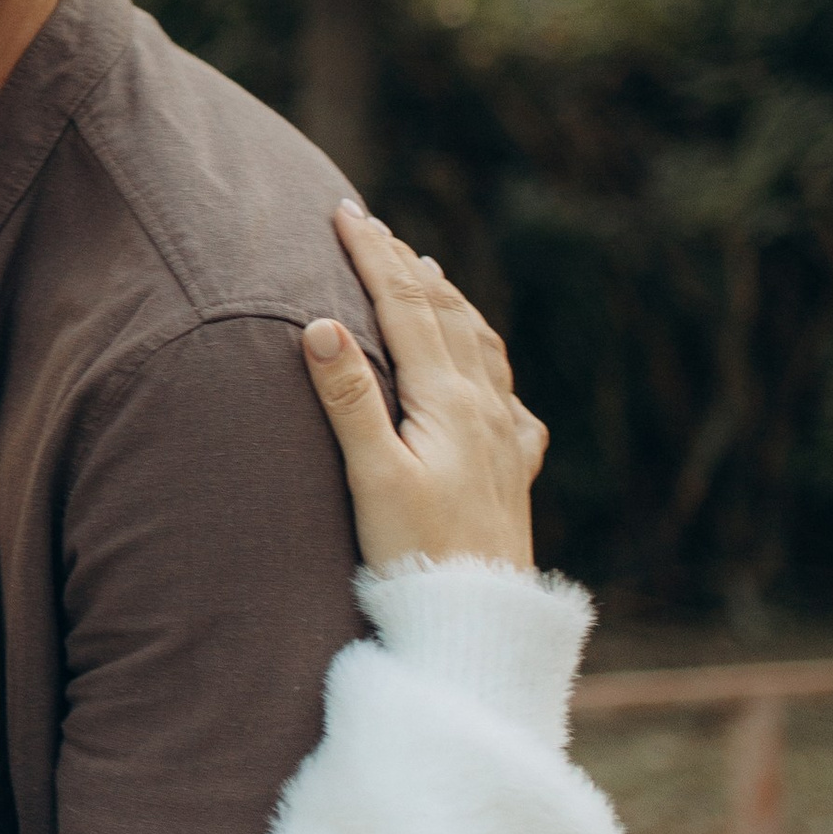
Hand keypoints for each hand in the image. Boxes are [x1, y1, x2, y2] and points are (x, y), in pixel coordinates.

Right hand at [302, 206, 546, 576]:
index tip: (343, 211)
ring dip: (449, 300)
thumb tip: (319, 324)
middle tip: (370, 224)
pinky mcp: (514, 470)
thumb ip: (350, 401)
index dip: (371, 254)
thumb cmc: (419, 557)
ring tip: (427, 271)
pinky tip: (489, 374)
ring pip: (481, 344)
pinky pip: (507, 394)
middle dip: (402, 263)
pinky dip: (489, 361)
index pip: (404, 305)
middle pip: (443, 313)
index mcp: (449, 399)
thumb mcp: (375, 478)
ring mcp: (505, 437)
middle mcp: (485, 406)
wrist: (481, 622)